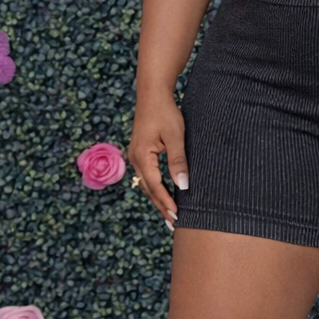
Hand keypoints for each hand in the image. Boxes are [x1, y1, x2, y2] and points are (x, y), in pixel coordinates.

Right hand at [126, 94, 188, 232]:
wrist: (152, 94)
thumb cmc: (166, 112)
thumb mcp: (176, 136)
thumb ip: (178, 161)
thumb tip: (183, 185)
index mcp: (142, 156)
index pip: (155, 186)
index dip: (166, 203)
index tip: (177, 217)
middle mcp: (135, 158)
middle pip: (148, 189)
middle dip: (161, 206)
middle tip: (173, 224)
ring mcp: (135, 156)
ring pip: (146, 184)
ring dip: (158, 198)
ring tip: (170, 214)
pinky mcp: (140, 153)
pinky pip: (147, 176)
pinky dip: (156, 187)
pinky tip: (164, 195)